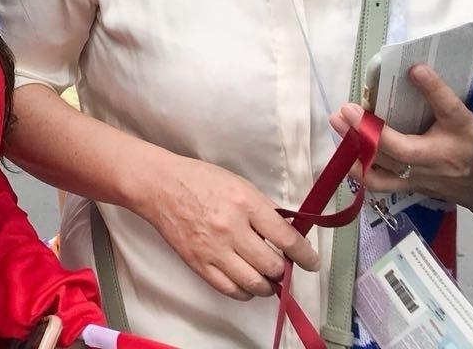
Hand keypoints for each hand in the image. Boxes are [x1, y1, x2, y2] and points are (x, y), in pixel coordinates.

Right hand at [137, 152, 318, 300]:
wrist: (160, 187)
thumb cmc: (200, 180)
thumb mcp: (238, 184)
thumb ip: (263, 209)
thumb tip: (286, 234)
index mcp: (245, 203)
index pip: (286, 238)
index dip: (305, 255)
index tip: (311, 262)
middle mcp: (232, 228)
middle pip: (272, 265)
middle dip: (283, 270)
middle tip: (283, 266)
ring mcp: (214, 249)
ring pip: (255, 283)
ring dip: (267, 285)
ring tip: (267, 278)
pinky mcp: (199, 264)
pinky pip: (231, 290)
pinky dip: (245, 292)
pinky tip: (247, 284)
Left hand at [329, 65, 472, 212]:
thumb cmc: (472, 145)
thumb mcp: (463, 117)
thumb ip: (440, 94)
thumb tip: (415, 68)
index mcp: (455, 138)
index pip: (445, 114)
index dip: (431, 92)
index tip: (411, 71)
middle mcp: (432, 163)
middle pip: (396, 151)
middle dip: (365, 129)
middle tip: (344, 108)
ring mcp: (417, 179)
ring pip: (381, 172)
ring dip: (355, 149)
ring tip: (339, 125)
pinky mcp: (408, 188)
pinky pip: (379, 184)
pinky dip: (358, 169)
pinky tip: (346, 150)